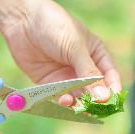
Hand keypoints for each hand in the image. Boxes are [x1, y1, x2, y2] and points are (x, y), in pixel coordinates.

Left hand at [0, 0, 120, 105]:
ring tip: (76, 106)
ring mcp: (67, 77)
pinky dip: (63, 102)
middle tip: (94, 110)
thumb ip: (88, 73)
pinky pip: (60, 98)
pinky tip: (63, 101)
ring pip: (78, 97)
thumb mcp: (75, 48)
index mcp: (96, 55)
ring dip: (79, 104)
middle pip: (95, 91)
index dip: (112, 91)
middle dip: (95, 101)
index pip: (110, 77)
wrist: (22, 21)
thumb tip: (104, 97)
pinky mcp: (51, 83)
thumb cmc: (54, 26)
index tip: (111, 103)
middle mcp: (83, 68)